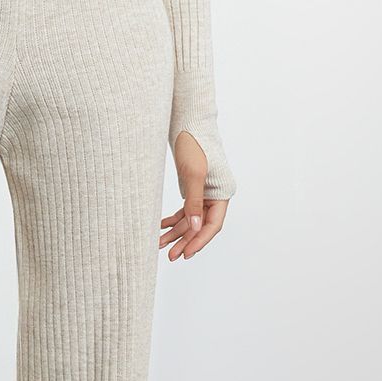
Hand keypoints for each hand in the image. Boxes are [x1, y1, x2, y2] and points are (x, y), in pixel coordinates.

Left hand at [160, 130, 228, 260]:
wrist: (186, 123)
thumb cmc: (194, 145)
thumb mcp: (193, 175)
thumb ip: (194, 202)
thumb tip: (196, 228)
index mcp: (222, 193)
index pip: (213, 225)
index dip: (200, 241)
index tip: (186, 254)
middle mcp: (215, 196)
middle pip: (201, 226)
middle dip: (185, 241)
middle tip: (171, 257)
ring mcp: (203, 193)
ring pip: (190, 220)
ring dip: (176, 233)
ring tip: (159, 246)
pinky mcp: (191, 189)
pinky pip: (184, 211)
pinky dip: (172, 220)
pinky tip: (159, 227)